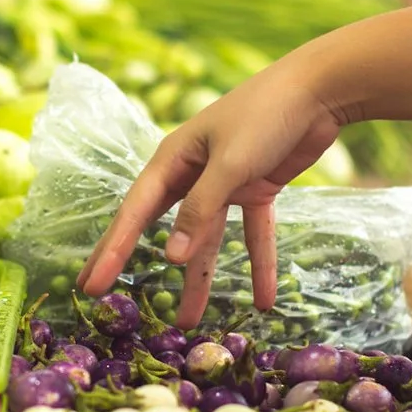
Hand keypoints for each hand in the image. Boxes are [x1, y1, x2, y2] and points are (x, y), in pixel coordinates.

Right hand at [78, 60, 343, 327]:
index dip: (113, 250)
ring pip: (208, 240)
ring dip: (202, 278)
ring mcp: (225, 182)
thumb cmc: (265, 115)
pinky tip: (264, 300)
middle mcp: (193, 172)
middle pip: (159, 226)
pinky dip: (260, 264)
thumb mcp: (230, 164)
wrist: (319, 89)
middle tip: (107, 299)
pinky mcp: (257, 188)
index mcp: (173, 159)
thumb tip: (171, 257)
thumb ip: (201, 211)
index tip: (92, 285)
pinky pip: (253, 233)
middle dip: (136, 262)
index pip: (135, 212)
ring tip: (189, 322)